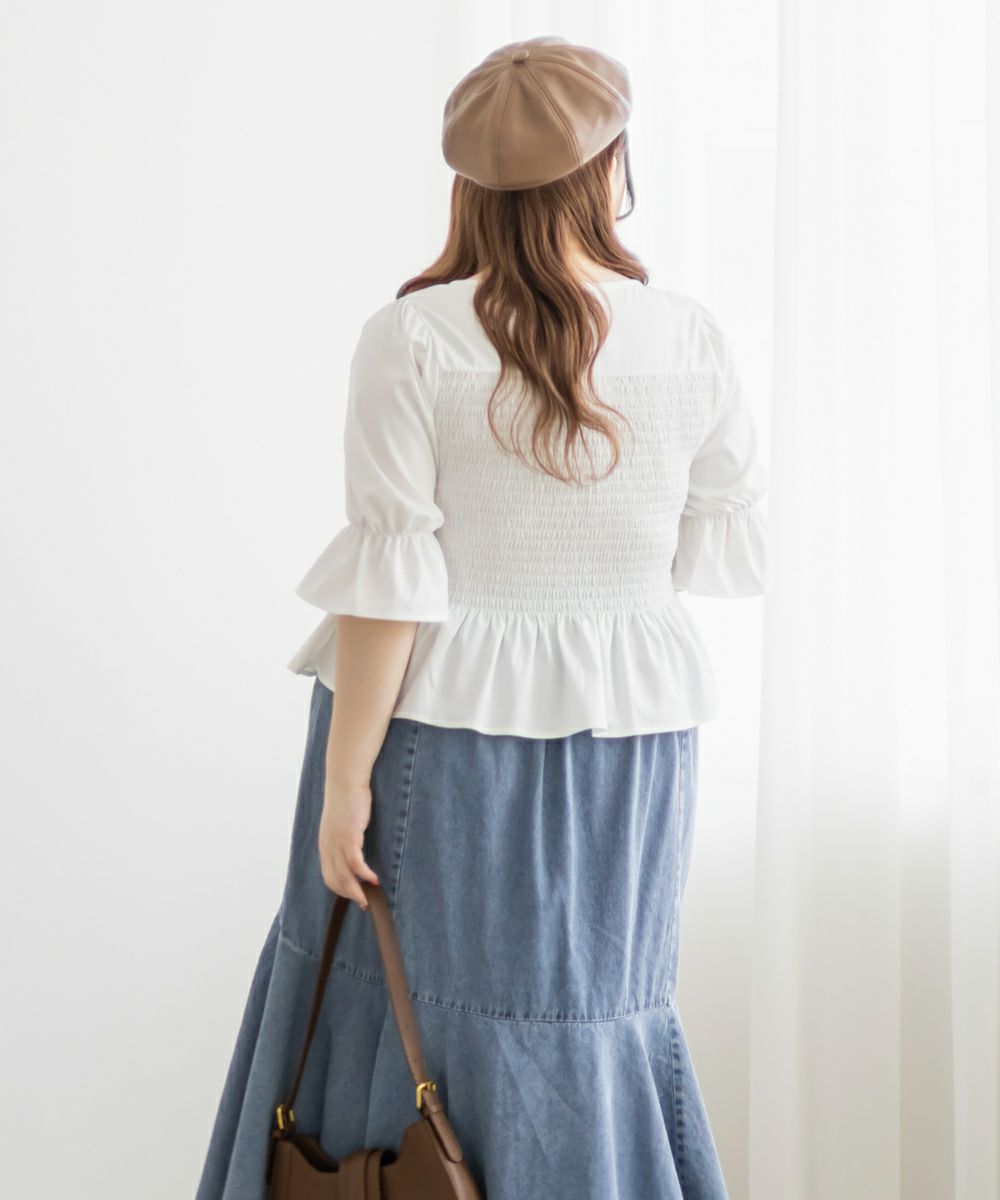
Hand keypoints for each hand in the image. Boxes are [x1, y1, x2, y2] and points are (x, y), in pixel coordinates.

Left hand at [318, 776, 379, 910]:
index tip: (355, 896)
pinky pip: (355, 863)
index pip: (329, 876)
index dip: (341, 890)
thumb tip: (354, 850)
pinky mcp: (349, 836)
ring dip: (357, 890)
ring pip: (344, 876)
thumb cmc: (346, 800)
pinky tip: (373, 879)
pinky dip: (364, 875)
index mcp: (325, 845)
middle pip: (335, 880)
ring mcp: (337, 843)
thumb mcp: (340, 823)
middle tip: (364, 903)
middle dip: (349, 895)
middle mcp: (328, 847)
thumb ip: (344, 838)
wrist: (345, 781)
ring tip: (369, 897)